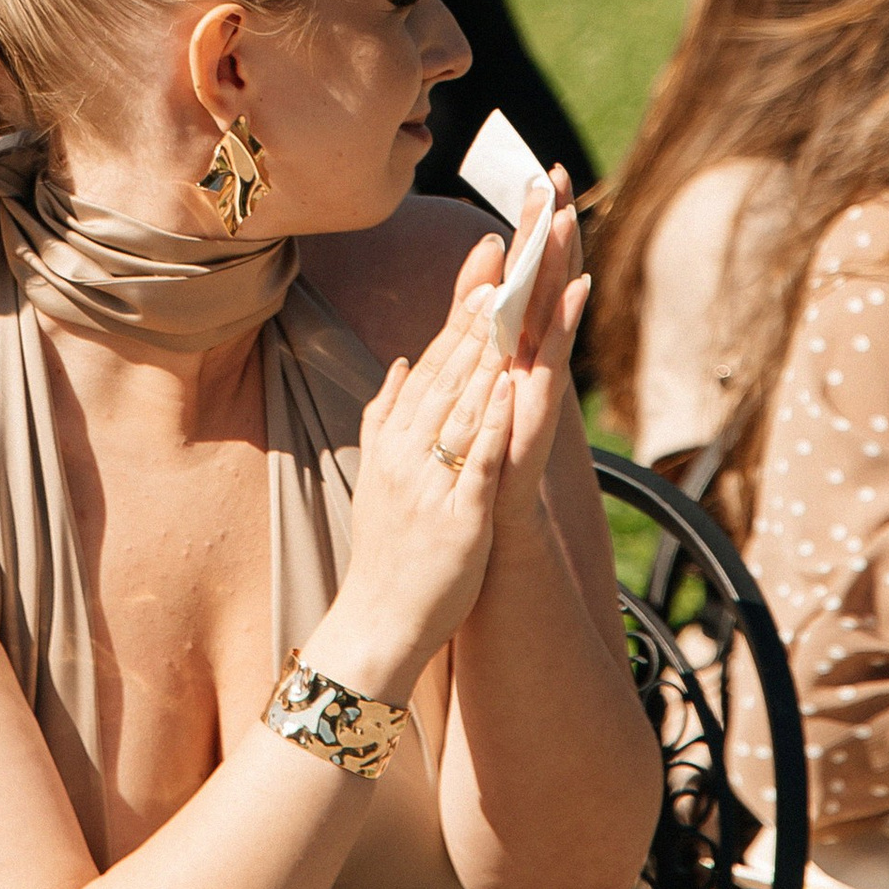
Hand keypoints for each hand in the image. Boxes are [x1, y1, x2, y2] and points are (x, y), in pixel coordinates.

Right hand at [311, 306, 515, 700]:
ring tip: (511, 309)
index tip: (484, 270)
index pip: (430, 366)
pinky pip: (478, 461)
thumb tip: (402, 364)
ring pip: (462, 408)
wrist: (379, 620)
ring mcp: (431, 483)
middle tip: (505, 267)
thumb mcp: (377, 474)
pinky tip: (510, 387)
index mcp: (392, 440)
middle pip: (447, 375)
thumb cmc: (387, 550)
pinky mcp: (458, 516)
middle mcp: (407, 454)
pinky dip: (492, 423)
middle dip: (477, 319)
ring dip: (488, 356)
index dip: (458, 317)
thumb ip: (385, 418)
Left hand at [440, 172, 586, 533]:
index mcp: (512, 342)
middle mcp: (532, 353)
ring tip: (566, 215)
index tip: (541, 172)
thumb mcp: (470, 370)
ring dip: (561, 259)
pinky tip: (574, 288)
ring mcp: (540, 377)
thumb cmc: (482, 447)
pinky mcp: (539, 406)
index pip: (526, 270)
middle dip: (550, 224)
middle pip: (544, 275)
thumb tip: (480, 253)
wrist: (488, 519)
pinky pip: (553, 355)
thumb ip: (471, 313)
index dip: (534, 223)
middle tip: (558, 171)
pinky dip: (564, 320)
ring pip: (552, 306)